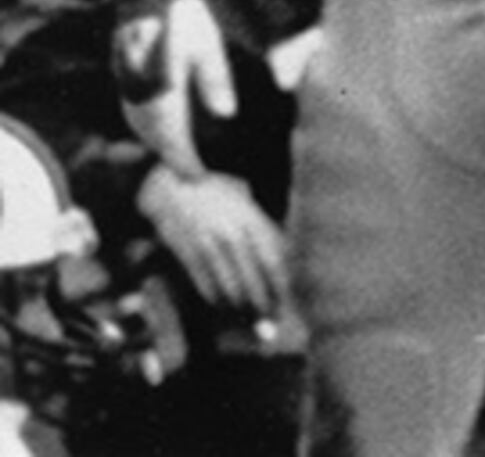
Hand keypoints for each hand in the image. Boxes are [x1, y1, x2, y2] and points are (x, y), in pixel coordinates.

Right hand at [110, 0, 236, 180]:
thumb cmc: (184, 16)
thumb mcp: (208, 47)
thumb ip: (215, 82)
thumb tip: (226, 115)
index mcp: (161, 88)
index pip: (172, 137)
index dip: (185, 160)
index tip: (199, 177)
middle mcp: (139, 93)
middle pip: (154, 137)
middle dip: (172, 157)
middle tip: (193, 175)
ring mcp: (127, 86)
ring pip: (140, 128)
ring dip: (159, 145)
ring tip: (179, 158)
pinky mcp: (124, 77)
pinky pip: (134, 113)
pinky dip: (147, 128)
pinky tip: (161, 131)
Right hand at [139, 167, 286, 317]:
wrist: (172, 183)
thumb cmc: (214, 196)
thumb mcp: (244, 205)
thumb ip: (262, 228)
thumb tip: (282, 258)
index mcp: (253, 219)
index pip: (273, 260)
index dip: (278, 287)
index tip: (282, 306)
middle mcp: (234, 231)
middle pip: (253, 278)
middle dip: (260, 306)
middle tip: (267, 329)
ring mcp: (209, 241)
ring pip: (228, 284)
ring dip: (238, 308)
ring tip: (245, 323)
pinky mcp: (186, 250)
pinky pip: (204, 281)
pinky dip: (214, 298)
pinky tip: (222, 309)